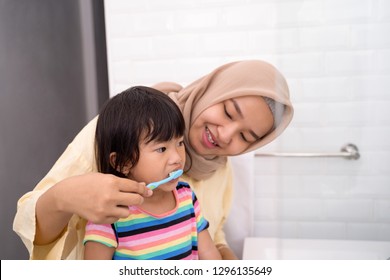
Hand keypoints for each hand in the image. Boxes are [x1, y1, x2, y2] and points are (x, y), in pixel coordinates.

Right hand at [35, 172, 151, 244]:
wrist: (67, 195)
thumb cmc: (88, 182)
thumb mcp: (105, 177)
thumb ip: (123, 182)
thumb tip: (142, 186)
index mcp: (112, 182)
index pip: (135, 187)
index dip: (144, 189)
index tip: (148, 191)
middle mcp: (110, 196)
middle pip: (136, 200)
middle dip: (139, 199)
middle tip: (137, 198)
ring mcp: (105, 209)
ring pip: (128, 212)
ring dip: (125, 207)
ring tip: (116, 202)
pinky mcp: (100, 219)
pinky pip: (116, 218)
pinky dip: (115, 214)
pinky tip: (106, 208)